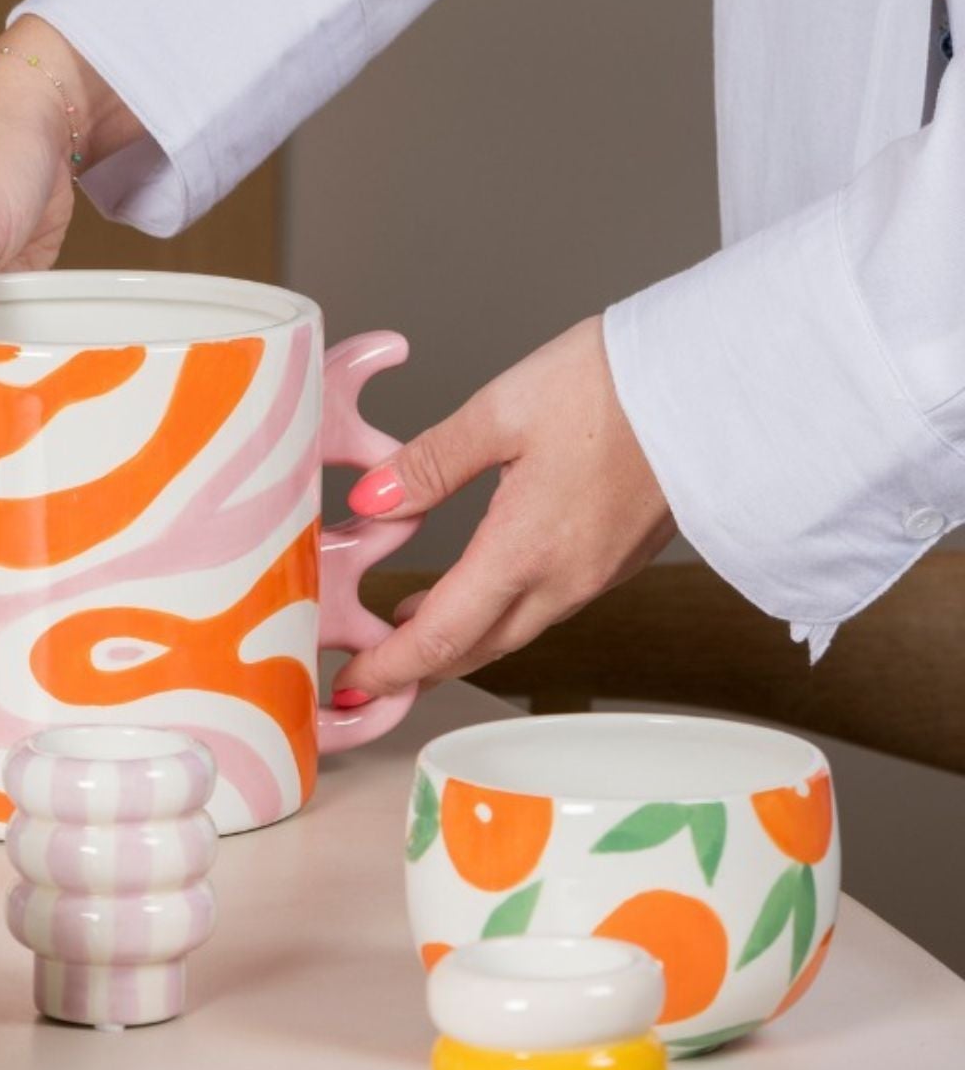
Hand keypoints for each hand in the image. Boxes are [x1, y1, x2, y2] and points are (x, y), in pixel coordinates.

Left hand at [334, 317, 672, 699]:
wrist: (720, 383)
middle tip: (366, 673)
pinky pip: (545, 606)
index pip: (440, 637)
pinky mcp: (618, 558)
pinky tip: (477, 588)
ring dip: (457, 640)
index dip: (388, 669)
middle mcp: (563, 579)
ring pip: (511, 631)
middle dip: (416, 668)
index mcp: (524, 550)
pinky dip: (498, 614)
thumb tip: (370, 501)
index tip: (349, 686)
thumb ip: (429, 464)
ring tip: (407, 632)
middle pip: (474, 649)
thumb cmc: (616, 387)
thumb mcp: (501, 411)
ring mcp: (596, 574)